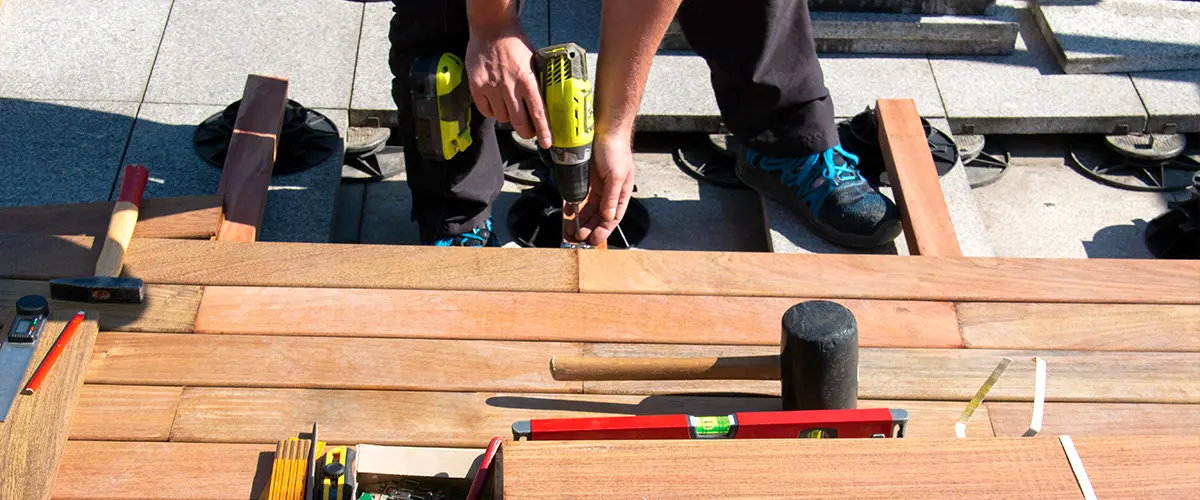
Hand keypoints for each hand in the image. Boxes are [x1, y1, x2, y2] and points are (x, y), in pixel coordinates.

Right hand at [465, 23, 551, 147]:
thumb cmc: (514, 43)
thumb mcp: (533, 61)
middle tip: (529, 132)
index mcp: (527, 80)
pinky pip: (486, 111)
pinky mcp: (477, 87)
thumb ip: (535, 82)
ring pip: (502, 118)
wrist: (491, 28)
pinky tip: (496, 104)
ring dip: (508, 117)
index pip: (538, 112)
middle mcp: (509, 86)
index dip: (543, 131)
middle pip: (519, 122)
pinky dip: (492, 112)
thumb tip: (544, 103)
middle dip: (526, 131)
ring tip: (510, 107)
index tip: (547, 143)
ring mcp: (492, 87)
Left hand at [576, 137, 635, 245]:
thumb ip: (611, 197)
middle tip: (579, 237)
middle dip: (590, 228)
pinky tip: (569, 213)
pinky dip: (575, 207)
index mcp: (621, 193)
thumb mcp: (615, 176)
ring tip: (572, 230)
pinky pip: (581, 197)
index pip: (613, 217)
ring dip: (582, 220)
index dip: (604, 230)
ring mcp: (599, 186)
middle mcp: (610, 192)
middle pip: (600, 216)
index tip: (594, 240)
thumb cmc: (616, 150)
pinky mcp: (588, 180)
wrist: (605, 129)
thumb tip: (609, 216)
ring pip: (589, 209)